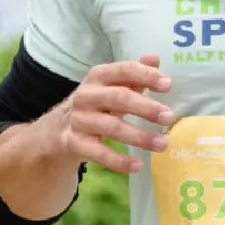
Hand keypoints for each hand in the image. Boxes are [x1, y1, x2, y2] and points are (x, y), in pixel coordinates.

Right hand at [49, 54, 174, 174]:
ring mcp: (79, 120)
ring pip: (112, 127)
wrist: (55, 130)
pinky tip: (138, 165)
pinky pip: (98, 153)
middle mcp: (86, 95)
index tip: (168, 85)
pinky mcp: (74, 143)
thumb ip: (133, 74)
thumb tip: (155, 59)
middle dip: (146, 107)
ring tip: (163, 144)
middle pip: (119, 98)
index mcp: (98, 76)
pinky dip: (119, 161)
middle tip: (169, 117)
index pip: (124, 70)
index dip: (146, 76)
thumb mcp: (111, 87)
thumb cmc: (94, 104)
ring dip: (140, 137)